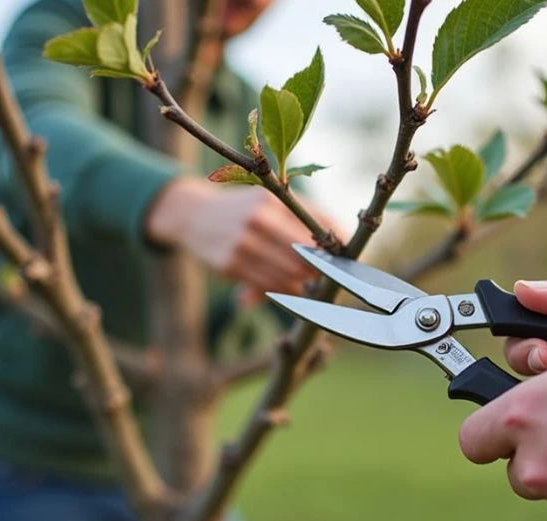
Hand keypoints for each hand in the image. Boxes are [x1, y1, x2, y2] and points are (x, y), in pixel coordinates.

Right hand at [147, 178, 344, 297]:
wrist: (191, 214)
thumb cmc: (243, 209)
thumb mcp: (271, 201)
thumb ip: (307, 217)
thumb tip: (346, 242)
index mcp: (274, 200)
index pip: (317, 229)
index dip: (338, 252)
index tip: (356, 267)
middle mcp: (260, 219)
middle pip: (306, 257)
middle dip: (325, 275)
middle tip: (339, 287)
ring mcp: (243, 242)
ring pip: (288, 276)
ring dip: (305, 289)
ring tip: (316, 293)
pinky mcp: (230, 264)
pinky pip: (267, 286)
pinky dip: (283, 294)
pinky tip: (291, 294)